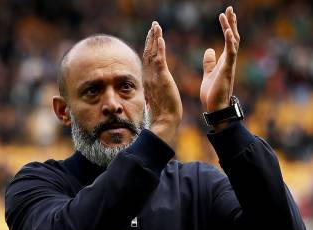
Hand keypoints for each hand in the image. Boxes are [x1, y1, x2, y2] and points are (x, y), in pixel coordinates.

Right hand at [143, 21, 182, 144]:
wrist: (165, 121)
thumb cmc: (163, 114)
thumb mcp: (157, 99)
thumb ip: (155, 91)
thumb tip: (153, 93)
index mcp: (148, 81)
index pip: (147, 60)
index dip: (149, 47)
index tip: (151, 37)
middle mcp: (148, 77)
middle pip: (148, 53)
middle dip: (150, 38)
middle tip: (153, 26)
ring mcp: (154, 77)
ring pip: (152, 53)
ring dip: (154, 38)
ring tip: (156, 26)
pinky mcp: (162, 78)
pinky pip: (160, 59)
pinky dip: (159, 48)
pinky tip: (160, 38)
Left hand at [200, 6, 239, 128]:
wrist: (214, 109)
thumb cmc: (212, 94)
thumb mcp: (208, 74)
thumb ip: (209, 62)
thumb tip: (209, 50)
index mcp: (225, 61)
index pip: (228, 40)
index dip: (227, 27)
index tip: (224, 14)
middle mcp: (229, 61)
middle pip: (233, 38)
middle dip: (231, 23)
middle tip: (230, 8)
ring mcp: (229, 65)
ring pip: (233, 42)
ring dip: (230, 27)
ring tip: (228, 14)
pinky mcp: (227, 70)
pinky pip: (231, 53)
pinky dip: (229, 41)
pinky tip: (227, 30)